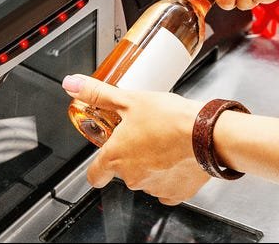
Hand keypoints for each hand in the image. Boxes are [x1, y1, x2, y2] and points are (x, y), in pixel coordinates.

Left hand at [62, 74, 209, 204]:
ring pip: (146, 179)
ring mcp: (154, 188)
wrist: (206, 133)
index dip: (97, 169)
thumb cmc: (169, 118)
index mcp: (115, 158)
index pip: (94, 176)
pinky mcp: (177, 193)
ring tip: (163, 141)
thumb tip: (72, 84)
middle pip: (123, 172)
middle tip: (143, 134)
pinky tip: (176, 158)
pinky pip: (167, 188)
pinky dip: (170, 176)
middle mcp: (132, 178)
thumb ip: (97, 94)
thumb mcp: (128, 99)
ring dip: (151, 164)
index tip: (102, 161)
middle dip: (131, 155)